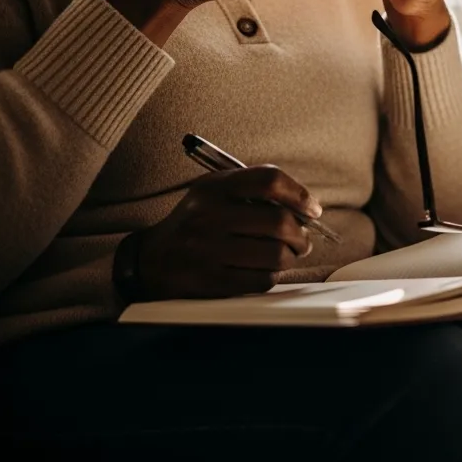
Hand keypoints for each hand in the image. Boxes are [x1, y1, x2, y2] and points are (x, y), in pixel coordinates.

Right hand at [132, 166, 319, 300]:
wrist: (150, 260)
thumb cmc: (196, 223)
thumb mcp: (214, 193)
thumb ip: (255, 189)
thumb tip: (305, 206)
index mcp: (213, 189)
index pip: (268, 181)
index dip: (299, 194)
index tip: (311, 209)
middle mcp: (208, 217)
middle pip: (278, 222)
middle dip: (302, 234)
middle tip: (303, 239)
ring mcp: (207, 251)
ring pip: (275, 254)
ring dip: (291, 257)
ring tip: (287, 255)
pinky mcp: (210, 281)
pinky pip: (262, 279)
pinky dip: (273, 275)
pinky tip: (266, 269)